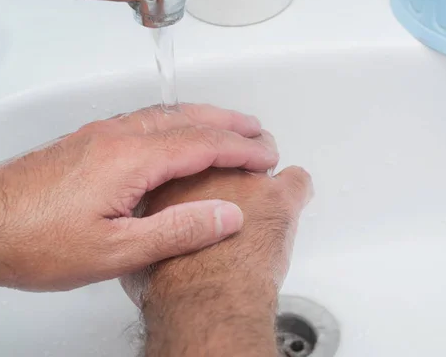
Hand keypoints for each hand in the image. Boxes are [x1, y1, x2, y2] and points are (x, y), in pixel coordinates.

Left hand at [0, 104, 278, 290]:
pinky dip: (178, 121)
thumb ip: (178, 231)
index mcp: (131, 159)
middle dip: (231, 123)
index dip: (242, 149)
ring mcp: (101, 135)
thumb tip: (229, 214)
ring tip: (230, 127)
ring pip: (167, 114)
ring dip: (205, 117)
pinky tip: (178, 135)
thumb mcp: (116, 251)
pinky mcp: (88, 141)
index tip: (267, 156)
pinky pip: (147, 120)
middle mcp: (119, 136)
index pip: (204, 144)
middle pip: (189, 118)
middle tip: (260, 131)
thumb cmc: (37, 241)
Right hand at [121, 167, 312, 356]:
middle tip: (241, 185)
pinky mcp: (279, 197)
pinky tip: (294, 201)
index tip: (212, 181)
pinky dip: (298, 190)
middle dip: (237, 162)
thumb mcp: (147, 252)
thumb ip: (158, 233)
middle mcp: (211, 173)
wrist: (206, 298)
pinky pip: (298, 179)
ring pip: (264, 155)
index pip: (195, 157)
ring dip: (265, 173)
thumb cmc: (175, 282)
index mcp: (175, 182)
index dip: (207, 169)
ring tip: (264, 197)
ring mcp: (247, 181)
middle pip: (230, 148)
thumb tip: (161, 238)